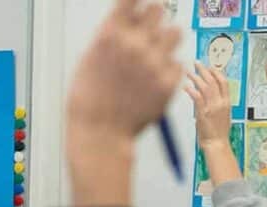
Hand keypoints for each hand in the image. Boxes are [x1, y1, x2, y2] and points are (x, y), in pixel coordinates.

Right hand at [68, 0, 182, 148]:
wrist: (100, 133)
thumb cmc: (89, 97)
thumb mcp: (89, 58)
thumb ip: (111, 34)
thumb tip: (131, 15)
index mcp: (110, 35)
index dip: (136, 0)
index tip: (138, 4)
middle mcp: (133, 44)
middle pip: (158, 9)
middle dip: (153, 18)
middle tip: (147, 32)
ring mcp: (153, 62)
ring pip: (175, 31)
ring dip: (166, 39)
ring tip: (155, 54)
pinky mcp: (168, 81)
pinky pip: (177, 63)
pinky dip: (167, 69)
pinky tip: (152, 82)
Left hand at [186, 62, 232, 150]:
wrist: (216, 144)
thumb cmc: (217, 133)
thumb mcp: (222, 116)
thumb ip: (216, 105)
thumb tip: (207, 97)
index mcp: (227, 103)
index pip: (223, 82)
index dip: (216, 72)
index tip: (210, 67)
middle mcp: (220, 103)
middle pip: (213, 81)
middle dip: (204, 70)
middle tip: (197, 63)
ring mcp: (212, 107)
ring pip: (205, 87)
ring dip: (195, 78)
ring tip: (188, 72)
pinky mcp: (203, 113)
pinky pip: (197, 97)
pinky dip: (191, 90)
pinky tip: (185, 86)